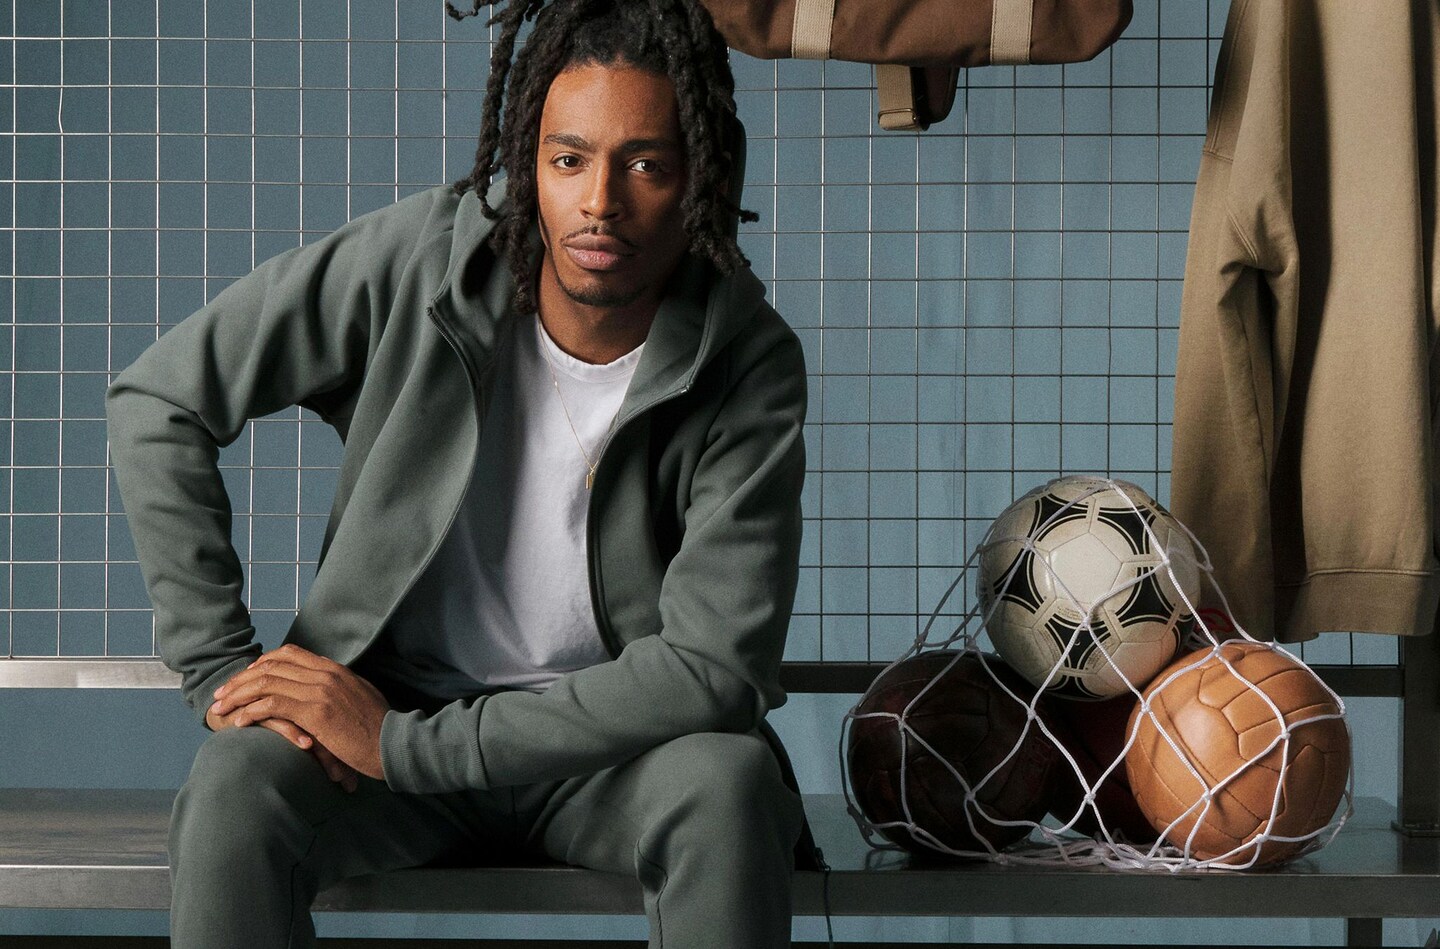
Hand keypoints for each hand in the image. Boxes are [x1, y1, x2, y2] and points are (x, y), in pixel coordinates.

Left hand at [210, 644, 389, 781]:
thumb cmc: (380, 728)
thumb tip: (328, 690)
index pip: (288, 653)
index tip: (245, 678)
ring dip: (238, 695)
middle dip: (240, 679)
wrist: (395, 742)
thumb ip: (342, 689)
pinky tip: (239, 722)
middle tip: (221, 694)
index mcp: (334, 669)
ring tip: (219, 709)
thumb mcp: (361, 698)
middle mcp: (324, 674)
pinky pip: (272, 705)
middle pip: (270, 665)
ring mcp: (319, 690)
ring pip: (266, 682)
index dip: (261, 663)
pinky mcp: (314, 712)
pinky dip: (250, 712)